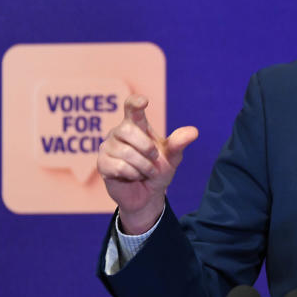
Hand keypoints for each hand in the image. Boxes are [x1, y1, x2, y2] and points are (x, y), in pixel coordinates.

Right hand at [97, 94, 197, 233]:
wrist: (148, 195)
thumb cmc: (158, 170)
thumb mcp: (172, 157)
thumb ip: (179, 144)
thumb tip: (194, 131)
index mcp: (136, 125)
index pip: (131, 107)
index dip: (135, 102)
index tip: (143, 102)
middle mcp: (119, 133)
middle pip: (128, 130)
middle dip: (146, 147)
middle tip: (154, 158)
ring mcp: (108, 147)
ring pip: (126, 152)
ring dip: (144, 166)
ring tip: (146, 171)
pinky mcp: (102, 163)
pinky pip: (119, 167)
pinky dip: (133, 174)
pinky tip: (134, 177)